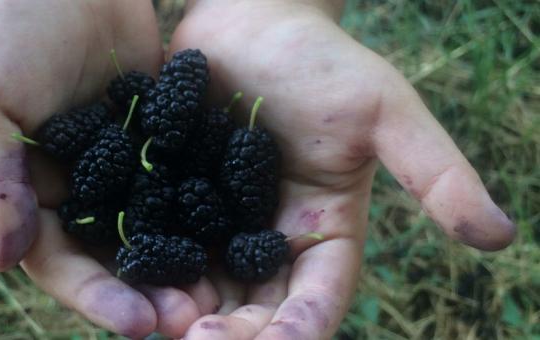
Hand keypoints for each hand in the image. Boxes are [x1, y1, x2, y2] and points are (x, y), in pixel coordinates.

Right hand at [0, 1, 194, 336]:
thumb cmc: (5, 29)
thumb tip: (3, 263)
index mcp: (29, 189)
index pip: (59, 260)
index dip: (95, 296)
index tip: (137, 324)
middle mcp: (79, 184)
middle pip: (113, 254)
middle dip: (147, 291)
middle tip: (187, 320)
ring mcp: (122, 162)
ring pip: (154, 225)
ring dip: (180, 262)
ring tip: (215, 293)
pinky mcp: (159, 133)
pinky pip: (182, 178)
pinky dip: (202, 209)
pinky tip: (235, 235)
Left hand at [169, 1, 516, 338]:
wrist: (251, 23)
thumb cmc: (322, 61)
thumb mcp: (385, 111)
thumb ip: (434, 171)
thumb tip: (502, 236)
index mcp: (322, 229)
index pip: (318, 296)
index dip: (299, 329)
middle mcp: (271, 237)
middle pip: (258, 304)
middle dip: (235, 333)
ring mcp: (221, 222)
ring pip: (209, 285)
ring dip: (189, 312)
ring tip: (163, 323)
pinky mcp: (178, 201)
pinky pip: (164, 245)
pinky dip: (153, 269)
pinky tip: (133, 282)